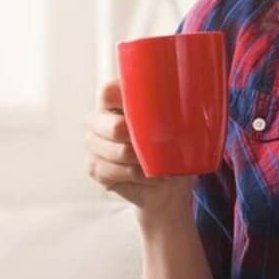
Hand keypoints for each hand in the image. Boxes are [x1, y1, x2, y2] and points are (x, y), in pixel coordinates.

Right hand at [84, 80, 193, 214]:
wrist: (166, 187)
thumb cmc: (169, 149)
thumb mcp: (175, 123)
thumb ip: (169, 105)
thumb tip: (185, 94)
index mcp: (112, 102)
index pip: (108, 92)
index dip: (125, 99)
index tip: (148, 110)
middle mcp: (96, 121)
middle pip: (113, 126)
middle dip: (139, 138)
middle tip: (158, 145)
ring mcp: (92, 145)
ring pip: (117, 151)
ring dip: (142, 161)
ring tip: (157, 163)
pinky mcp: (94, 168)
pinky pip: (114, 171)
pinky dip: (136, 175)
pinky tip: (146, 175)